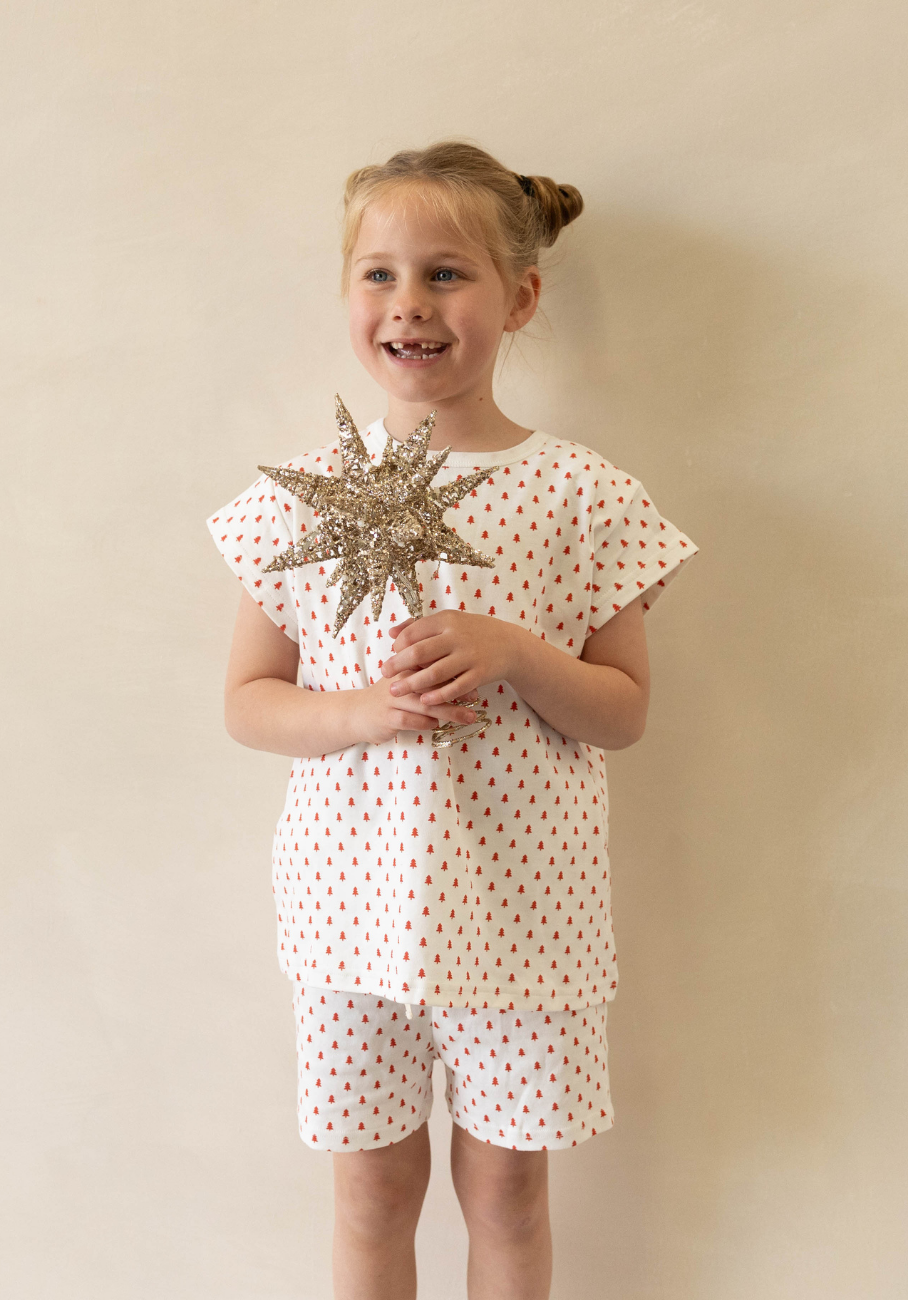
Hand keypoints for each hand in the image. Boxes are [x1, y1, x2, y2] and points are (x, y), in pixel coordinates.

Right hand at [354, 667, 480, 745]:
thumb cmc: (390, 695)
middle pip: (432, 682)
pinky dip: (425, 723)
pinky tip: (436, 725)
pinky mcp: (386, 717)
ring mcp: (392, 698)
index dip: (455, 670)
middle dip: (456, 690)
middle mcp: (399, 679)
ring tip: (468, 716)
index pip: (433, 663)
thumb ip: (430, 670)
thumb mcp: (406, 677)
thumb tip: (463, 669)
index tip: (475, 676)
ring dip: (449, 711)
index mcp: (406, 666)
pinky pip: (409, 720)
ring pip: (424, 703)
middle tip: (476, 697)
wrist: (357, 713)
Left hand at [380, 611, 521, 707]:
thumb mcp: (449, 621)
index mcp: (447, 620)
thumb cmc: (472, 632)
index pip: (413, 633)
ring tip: (396, 691)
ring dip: (412, 684)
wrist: (510, 644)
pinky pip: (454, 688)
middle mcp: (457, 636)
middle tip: (384, 674)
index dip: (398, 646)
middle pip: (419, 653)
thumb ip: (420, 626)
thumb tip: (391, 634)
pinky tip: (424, 701)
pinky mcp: (480, 674)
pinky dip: (438, 696)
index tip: (392, 655)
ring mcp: (469, 656)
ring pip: (434, 674)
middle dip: (398, 665)